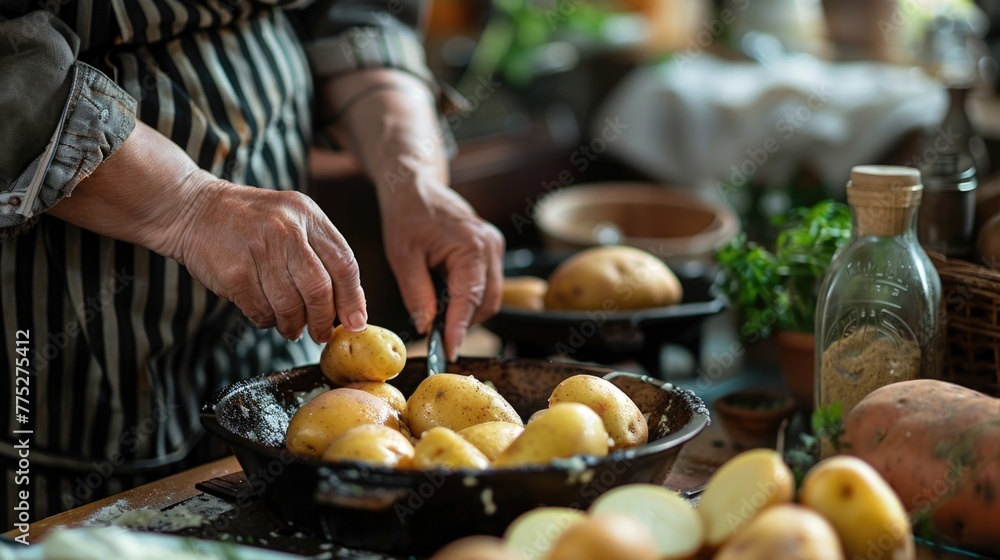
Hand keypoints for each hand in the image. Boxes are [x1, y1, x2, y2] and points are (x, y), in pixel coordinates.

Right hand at [50, 122, 366, 342]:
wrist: (190, 207)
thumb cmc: (248, 222)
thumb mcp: (290, 219)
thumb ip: (319, 253)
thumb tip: (349, 304)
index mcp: (308, 214)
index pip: (344, 263)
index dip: (352, 299)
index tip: (355, 322)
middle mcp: (287, 228)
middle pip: (320, 289)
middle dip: (323, 319)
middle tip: (320, 333)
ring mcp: (259, 248)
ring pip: (290, 304)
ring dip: (292, 324)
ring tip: (290, 328)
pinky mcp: (234, 270)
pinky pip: (260, 310)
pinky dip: (266, 321)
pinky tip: (265, 316)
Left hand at [381, 180, 503, 359]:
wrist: (416, 187)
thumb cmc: (407, 217)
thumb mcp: (403, 257)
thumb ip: (417, 294)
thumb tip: (426, 327)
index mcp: (471, 246)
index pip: (469, 299)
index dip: (459, 329)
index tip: (449, 353)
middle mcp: (490, 246)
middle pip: (487, 303)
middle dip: (464, 323)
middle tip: (436, 337)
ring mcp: (494, 248)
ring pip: (490, 298)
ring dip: (466, 312)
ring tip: (437, 313)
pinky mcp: (491, 251)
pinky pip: (487, 286)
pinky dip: (468, 299)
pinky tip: (445, 297)